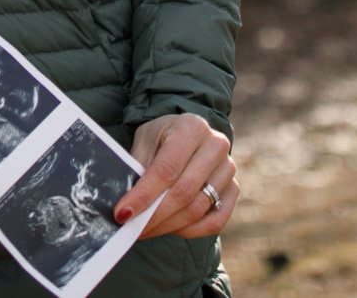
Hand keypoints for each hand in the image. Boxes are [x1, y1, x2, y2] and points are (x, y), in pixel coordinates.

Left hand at [116, 113, 237, 240]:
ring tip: (145, 230)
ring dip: (168, 225)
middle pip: (184, 192)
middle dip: (154, 216)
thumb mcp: (145, 141)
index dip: (144, 195)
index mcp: (191, 127)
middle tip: (132, 229)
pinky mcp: (233, 189)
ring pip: (197, 209)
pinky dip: (189, 230)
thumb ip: (137, 168)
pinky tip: (169, 228)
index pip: (166, 169)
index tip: (123, 214)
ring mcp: (228, 168)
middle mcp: (216, 146)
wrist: (188, 134)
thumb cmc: (162, 137)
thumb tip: (126, 206)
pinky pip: (214, 221)